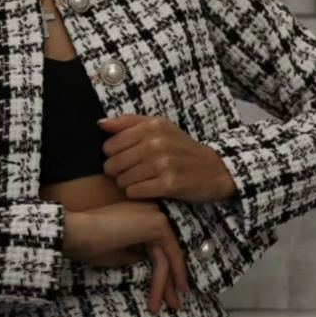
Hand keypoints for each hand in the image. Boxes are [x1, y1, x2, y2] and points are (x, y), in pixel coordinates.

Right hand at [62, 202, 188, 313]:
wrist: (77, 233)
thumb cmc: (89, 243)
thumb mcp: (117, 253)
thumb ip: (134, 255)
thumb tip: (146, 261)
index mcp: (141, 216)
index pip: (158, 246)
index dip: (165, 269)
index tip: (167, 291)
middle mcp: (152, 212)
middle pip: (166, 252)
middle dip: (172, 280)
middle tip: (174, 303)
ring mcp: (156, 217)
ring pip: (166, 258)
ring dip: (167, 285)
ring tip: (169, 306)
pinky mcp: (158, 225)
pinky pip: (165, 258)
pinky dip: (164, 280)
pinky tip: (161, 296)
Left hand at [98, 113, 236, 203]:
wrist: (215, 170)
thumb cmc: (182, 149)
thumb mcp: (160, 127)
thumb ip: (129, 123)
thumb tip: (100, 124)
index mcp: (152, 126)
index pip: (110, 145)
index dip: (113, 155)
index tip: (125, 158)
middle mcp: (157, 143)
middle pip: (113, 163)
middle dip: (117, 171)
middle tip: (130, 172)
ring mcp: (163, 164)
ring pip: (122, 179)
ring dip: (127, 183)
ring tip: (140, 180)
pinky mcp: (169, 184)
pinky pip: (135, 192)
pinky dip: (136, 193)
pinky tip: (147, 189)